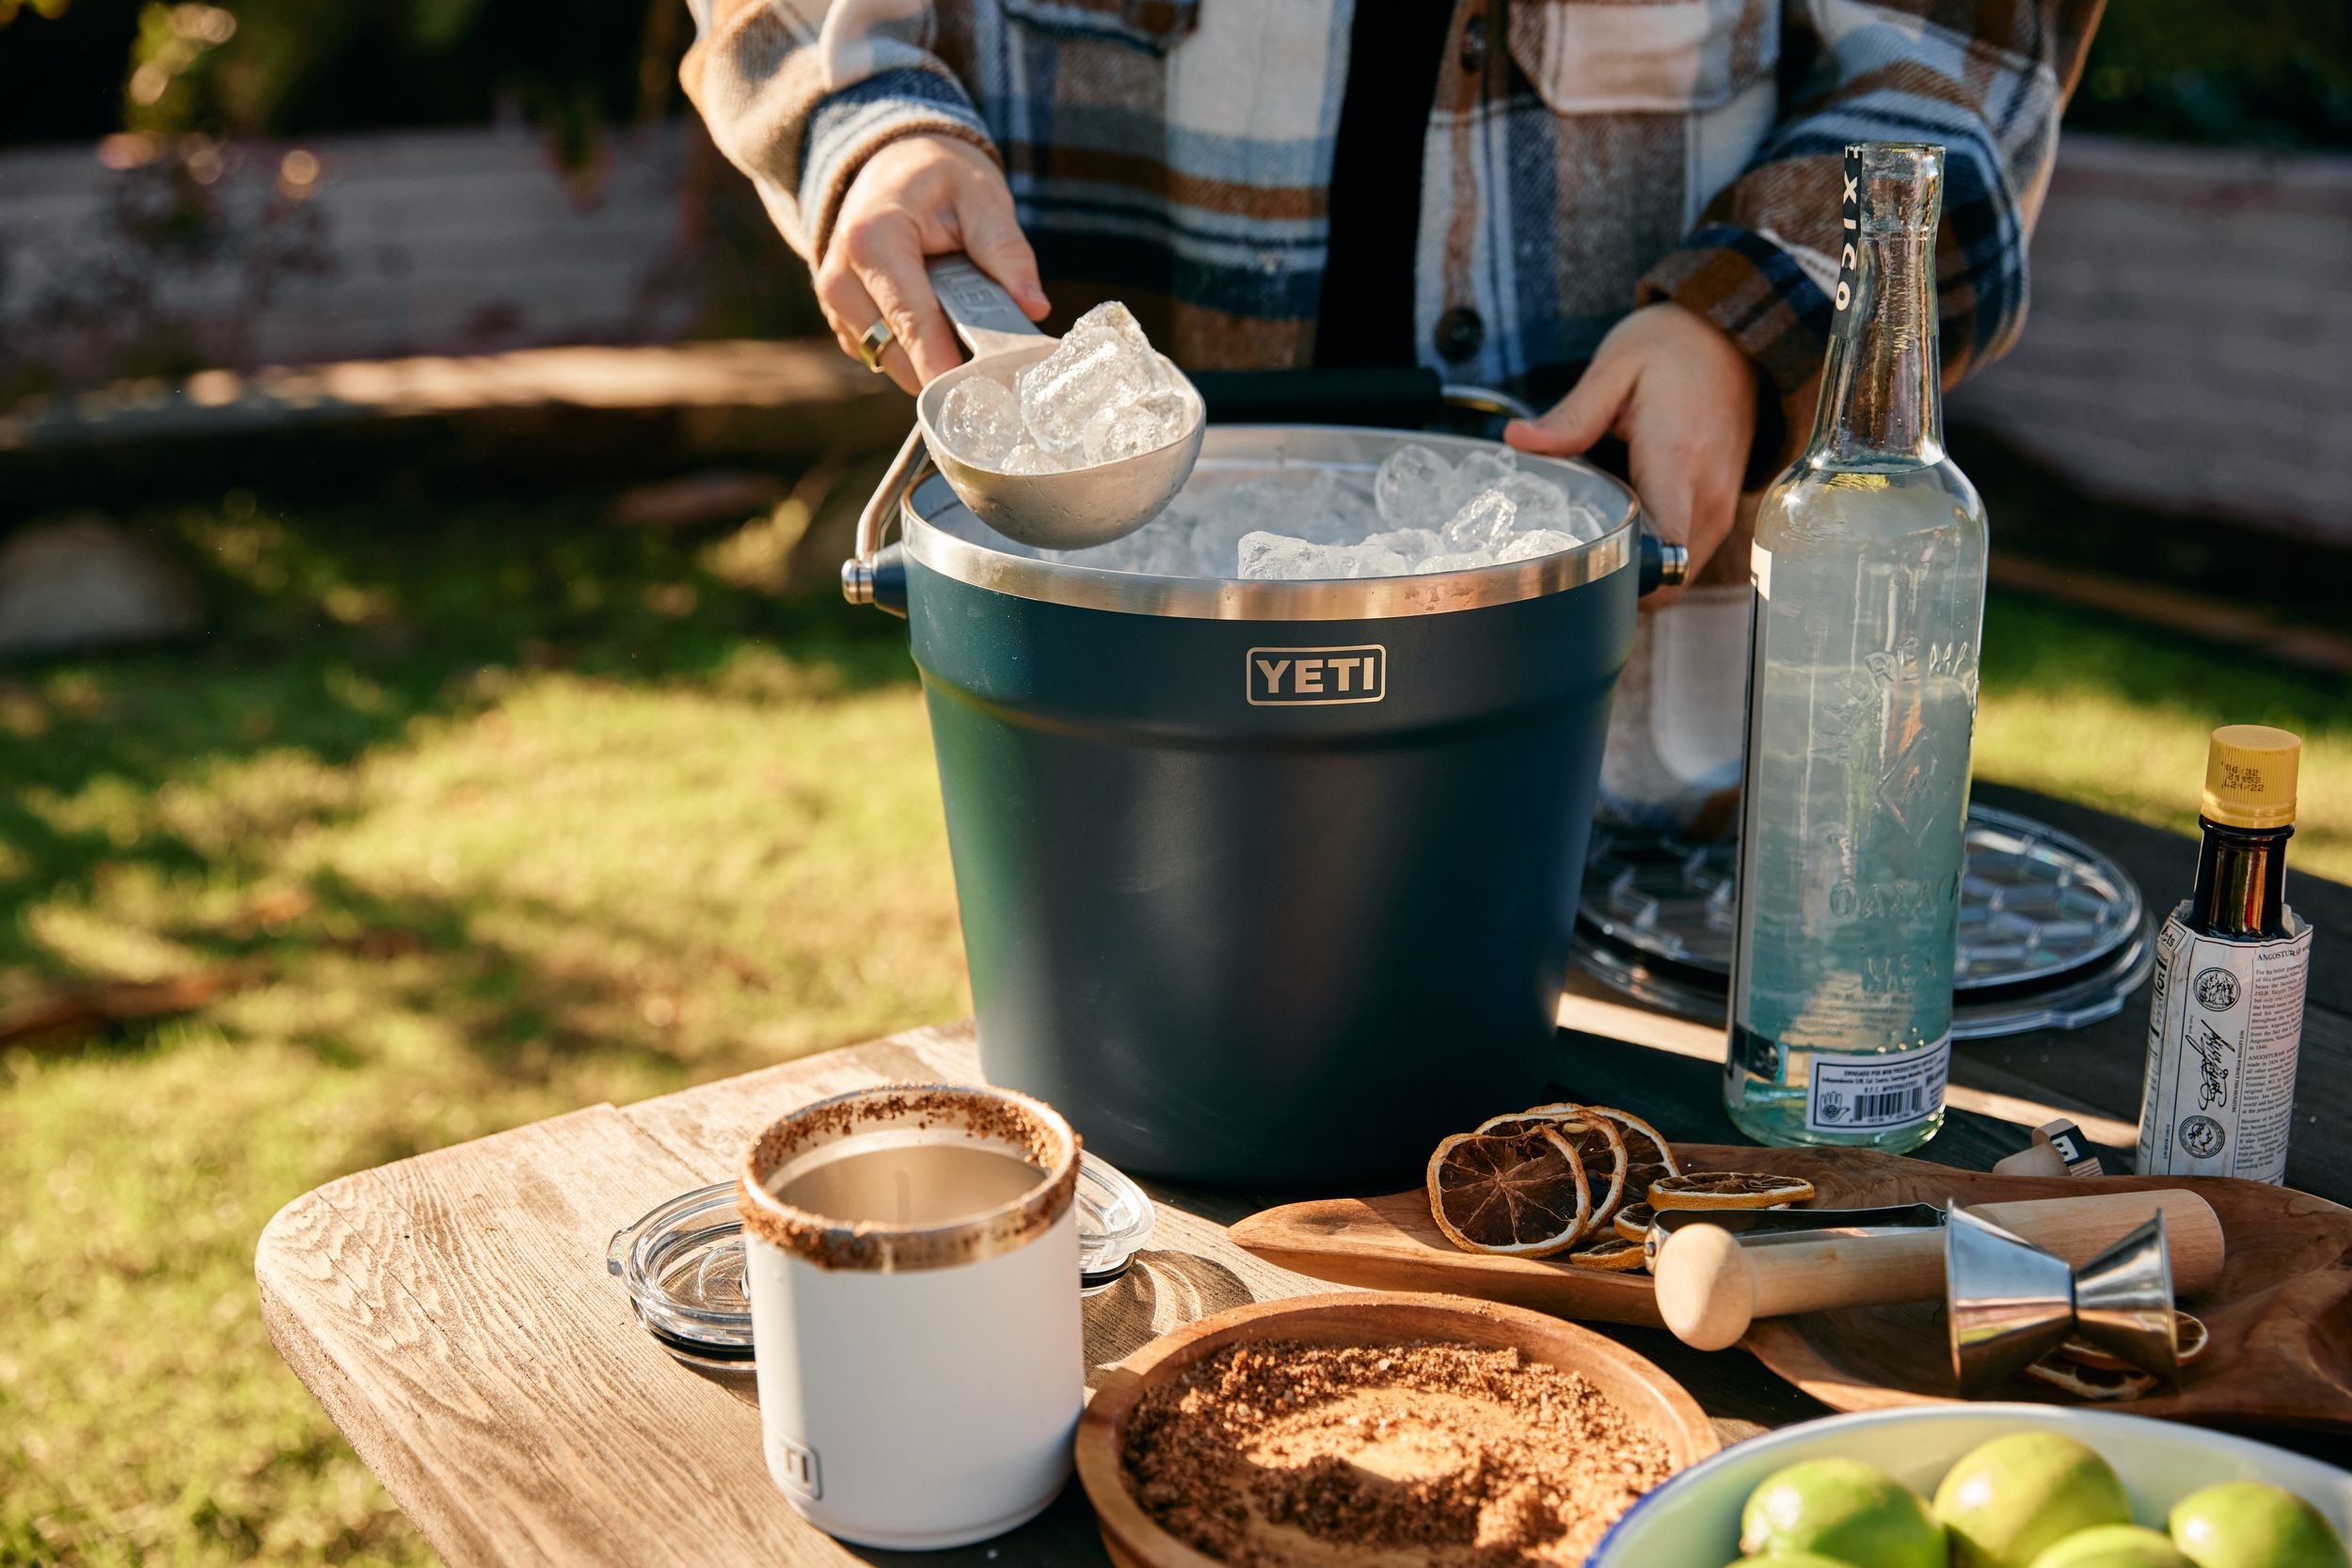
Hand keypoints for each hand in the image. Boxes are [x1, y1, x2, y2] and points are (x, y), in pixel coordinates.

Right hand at [816, 134, 1048, 394]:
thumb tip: (1033, 307)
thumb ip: (1007, 252)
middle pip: (895, 353)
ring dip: (928, 357)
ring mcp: (835, 303)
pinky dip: (913, 351)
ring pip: (887, 361)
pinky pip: (881, 356)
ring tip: (962, 325)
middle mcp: (841, 276)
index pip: (912, 321)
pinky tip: (937, 322)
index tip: (978, 395)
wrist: (892, 163)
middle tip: (993, 365)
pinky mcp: (842, 321)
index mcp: (873, 239)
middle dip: (943, 366)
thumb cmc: (938, 177)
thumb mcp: (982, 197)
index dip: (945, 366)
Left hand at [1503, 303, 1757, 603]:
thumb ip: (1571, 416)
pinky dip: (1652, 560)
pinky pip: (1685, 560)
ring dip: (1635, 572)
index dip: (1620, 573)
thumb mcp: (1614, 370)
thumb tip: (1517, 440)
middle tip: (1565, 562)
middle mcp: (1709, 496)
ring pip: (1676, 577)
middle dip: (1615, 579)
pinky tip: (1620, 533)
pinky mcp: (1721, 515)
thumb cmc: (1672, 351)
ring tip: (1592, 545)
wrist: (1730, 342)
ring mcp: (1721, 510)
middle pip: (1664, 577)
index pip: (1662, 550)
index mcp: (1678, 460)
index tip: (1577, 569)